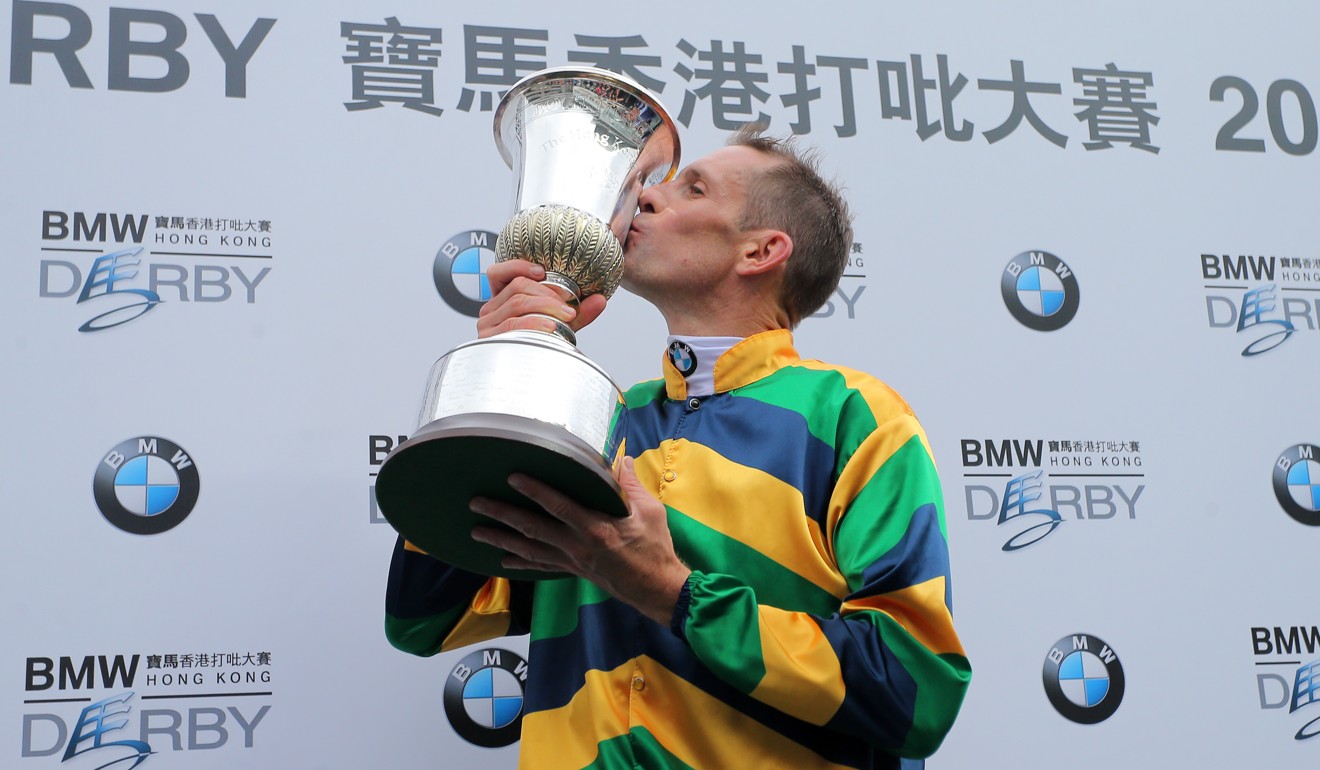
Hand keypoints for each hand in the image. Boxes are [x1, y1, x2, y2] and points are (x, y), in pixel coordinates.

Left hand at [469, 457, 690, 625]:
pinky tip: (502, 559)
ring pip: (529, 549)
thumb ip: (630, 485)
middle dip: (502, 515)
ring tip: (476, 531)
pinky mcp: (572, 570)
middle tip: (477, 503)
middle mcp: (577, 545)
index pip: (557, 505)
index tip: (512, 477)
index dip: (534, 490)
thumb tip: (621, 459)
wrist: (655, 588)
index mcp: (595, 527)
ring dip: (501, 539)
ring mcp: (572, 560)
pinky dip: (520, 563)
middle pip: (532, 528)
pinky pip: (541, 566)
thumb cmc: (654, 548)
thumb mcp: (649, 511)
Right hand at [476, 259, 607, 338]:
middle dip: (548, 293)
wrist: (529, 377)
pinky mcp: (491, 339)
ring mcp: (488, 324)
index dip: (518, 266)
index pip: (498, 273)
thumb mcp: (559, 324)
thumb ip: (578, 311)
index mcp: (502, 300)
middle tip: (568, 307)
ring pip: (517, 302)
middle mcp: (491, 310)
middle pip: (517, 286)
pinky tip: (550, 326)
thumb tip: (600, 300)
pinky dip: (534, 322)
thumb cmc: (540, 345)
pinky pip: (513, 323)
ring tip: (566, 316)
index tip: (542, 272)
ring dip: (546, 306)